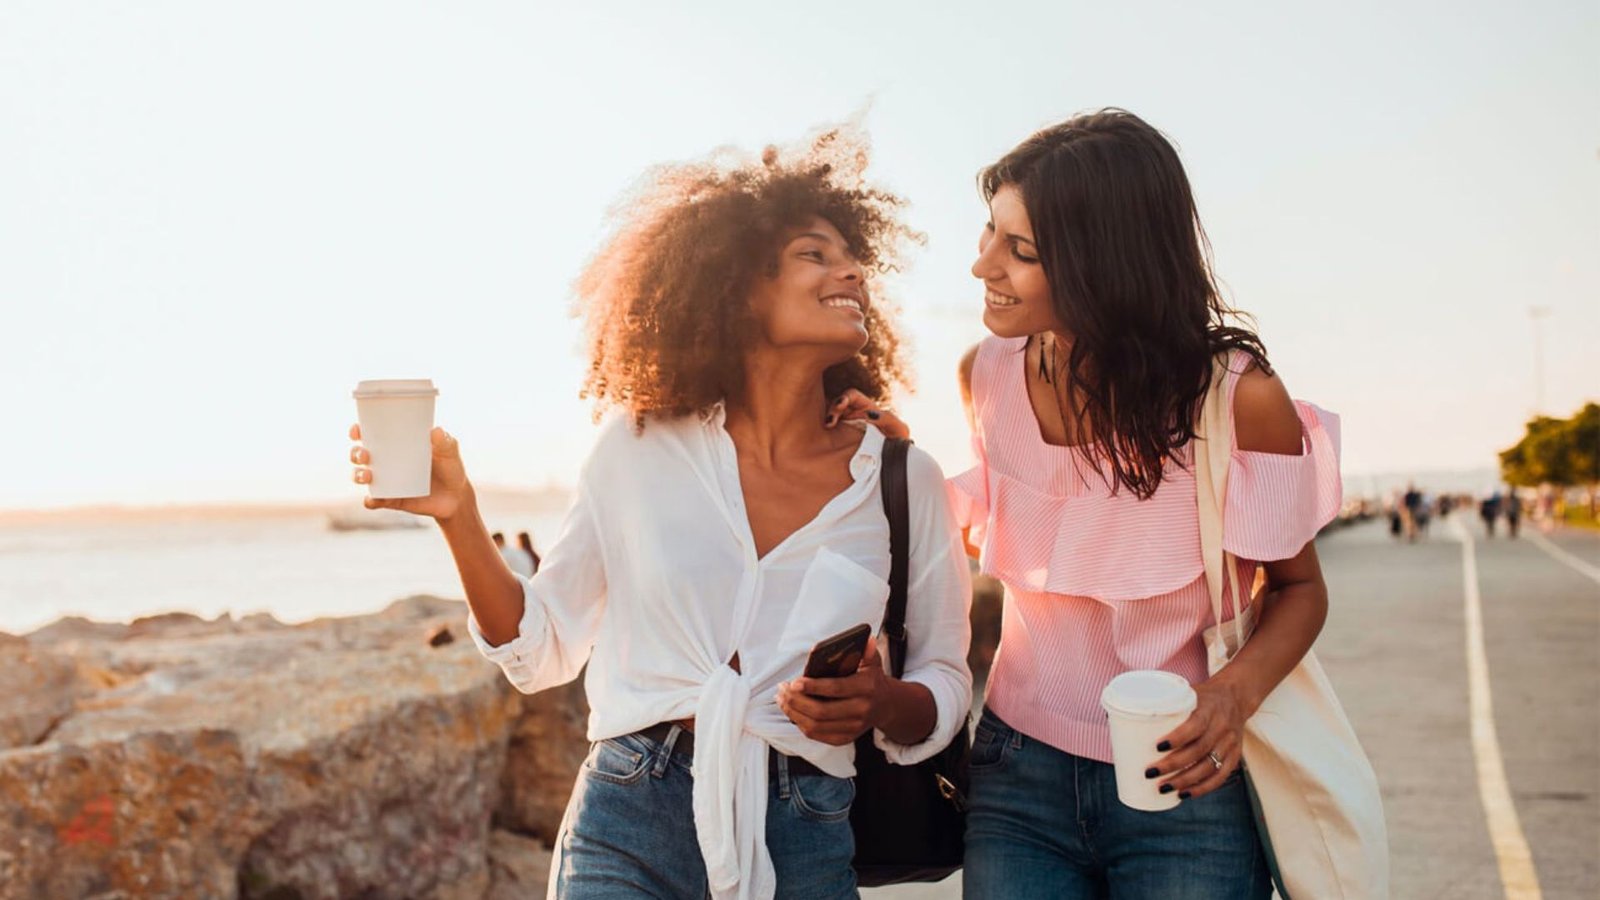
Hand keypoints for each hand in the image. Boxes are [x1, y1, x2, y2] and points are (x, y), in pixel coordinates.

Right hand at [349, 423, 470, 521]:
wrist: (456, 497)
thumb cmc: (451, 468)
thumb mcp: (450, 453)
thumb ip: (445, 442)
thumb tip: (435, 431)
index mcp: (396, 444)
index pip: (371, 434)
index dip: (358, 431)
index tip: (357, 431)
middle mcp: (386, 462)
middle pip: (360, 455)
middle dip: (356, 454)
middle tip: (364, 455)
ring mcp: (386, 481)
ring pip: (361, 476)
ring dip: (357, 475)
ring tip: (367, 476)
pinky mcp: (390, 499)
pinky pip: (374, 501)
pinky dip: (370, 501)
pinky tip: (372, 499)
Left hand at [777, 638, 889, 745]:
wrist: (885, 706)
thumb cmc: (871, 680)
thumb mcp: (873, 663)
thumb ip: (868, 651)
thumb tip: (866, 640)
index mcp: (866, 688)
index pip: (836, 688)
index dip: (813, 687)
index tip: (794, 682)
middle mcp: (861, 710)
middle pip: (821, 711)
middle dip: (796, 701)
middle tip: (783, 690)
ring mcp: (853, 727)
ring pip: (815, 725)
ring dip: (794, 713)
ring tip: (782, 699)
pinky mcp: (845, 738)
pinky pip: (817, 735)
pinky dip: (800, 724)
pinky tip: (792, 711)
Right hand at [824, 389, 910, 439]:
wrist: (897, 460)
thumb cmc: (898, 440)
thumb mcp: (898, 428)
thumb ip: (887, 418)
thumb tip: (869, 414)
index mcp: (866, 408)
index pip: (851, 396)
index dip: (844, 398)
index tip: (840, 405)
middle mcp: (854, 416)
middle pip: (837, 406)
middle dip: (831, 410)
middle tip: (829, 422)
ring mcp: (846, 429)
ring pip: (832, 420)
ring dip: (827, 422)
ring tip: (826, 429)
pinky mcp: (841, 442)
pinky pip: (831, 436)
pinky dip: (826, 436)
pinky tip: (824, 441)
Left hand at [1148, 678, 1249, 799]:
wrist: (1235, 696)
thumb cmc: (1200, 697)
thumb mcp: (1185, 694)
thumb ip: (1161, 706)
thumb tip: (1117, 717)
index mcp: (1208, 709)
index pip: (1195, 726)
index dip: (1177, 738)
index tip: (1156, 747)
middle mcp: (1222, 726)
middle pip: (1199, 750)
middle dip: (1173, 765)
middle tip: (1150, 773)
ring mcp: (1230, 743)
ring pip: (1209, 767)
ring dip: (1185, 781)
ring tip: (1163, 787)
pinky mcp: (1235, 755)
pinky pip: (1220, 776)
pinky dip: (1203, 788)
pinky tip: (1185, 794)